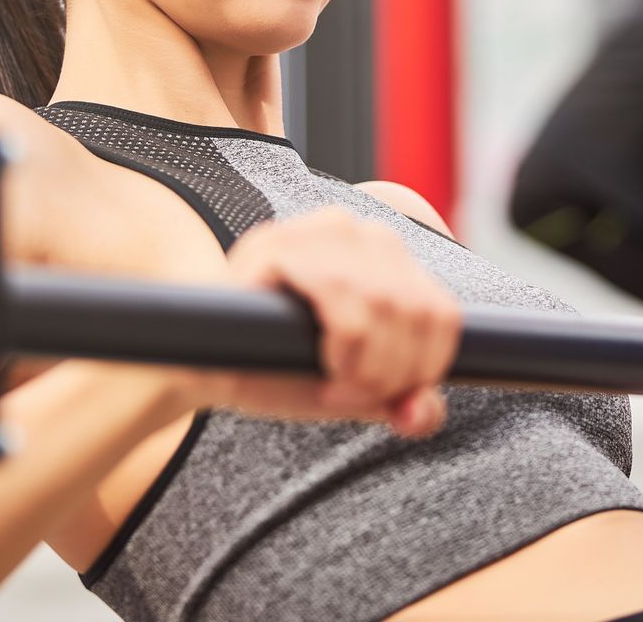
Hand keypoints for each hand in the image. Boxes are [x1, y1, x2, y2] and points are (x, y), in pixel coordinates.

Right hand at [202, 209, 461, 438]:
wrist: (200, 364)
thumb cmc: (277, 370)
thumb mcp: (351, 391)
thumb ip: (398, 398)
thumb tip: (426, 412)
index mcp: (388, 260)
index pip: (443, 314)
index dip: (425, 368)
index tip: (384, 396)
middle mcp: (362, 232)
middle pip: (421, 313)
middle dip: (392, 374)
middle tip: (349, 397)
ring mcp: (322, 230)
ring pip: (389, 305)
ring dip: (368, 366)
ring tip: (332, 387)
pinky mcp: (282, 243)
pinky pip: (347, 302)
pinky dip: (346, 349)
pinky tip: (323, 366)